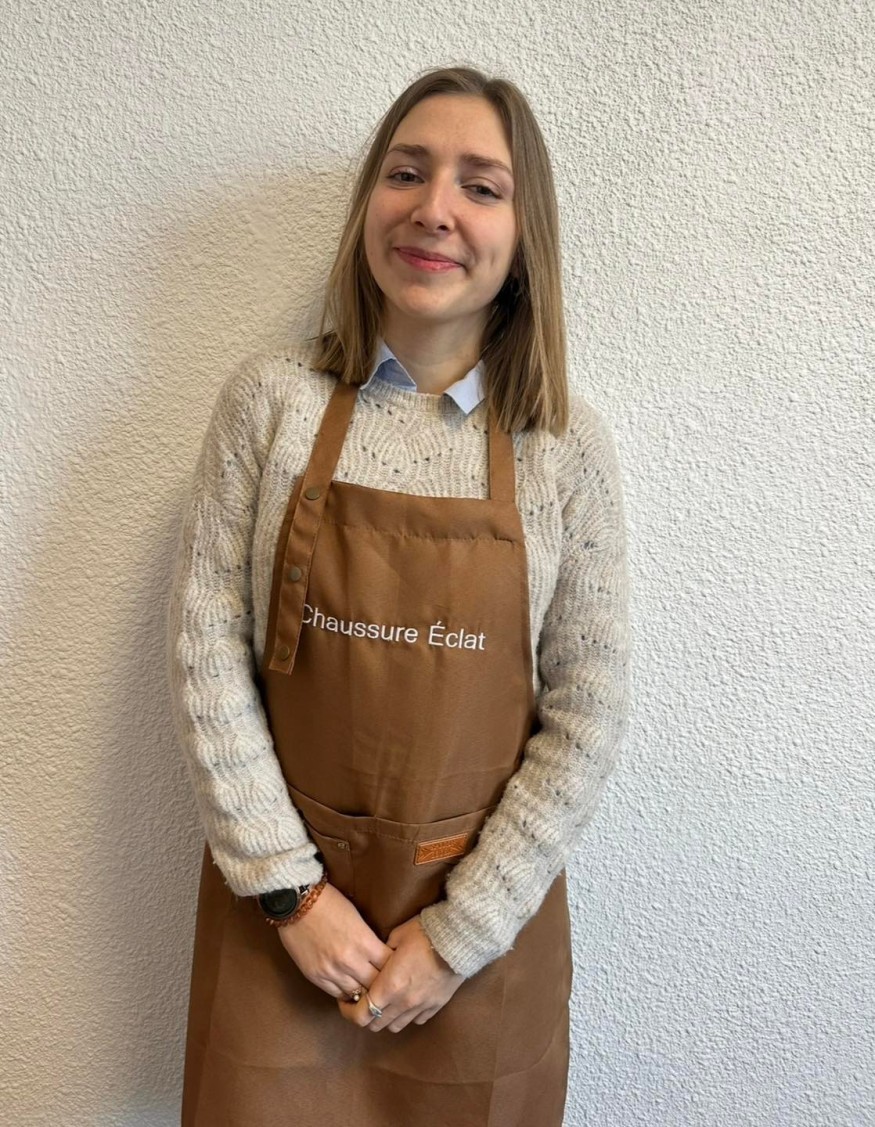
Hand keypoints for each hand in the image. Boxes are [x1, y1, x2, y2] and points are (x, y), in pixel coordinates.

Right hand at [276, 883, 390, 998]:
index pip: (389, 966)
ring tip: (369, 988)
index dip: (395, 968)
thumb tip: (380, 957)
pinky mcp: (316, 977)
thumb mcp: (357, 918)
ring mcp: (331, 971)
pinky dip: (347, 993)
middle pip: (376, 985)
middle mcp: (349, 960)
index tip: (397, 968)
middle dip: (383, 984)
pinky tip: (351, 987)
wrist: (296, 903)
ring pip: (358, 995)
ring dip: (365, 991)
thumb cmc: (330, 903)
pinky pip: (337, 994)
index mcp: (363, 941)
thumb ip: (369, 940)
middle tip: (386, 983)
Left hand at [339, 915, 464, 1032]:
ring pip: (395, 1027)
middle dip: (365, 1016)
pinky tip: (407, 1002)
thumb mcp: (396, 937)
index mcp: (389, 986)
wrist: (458, 939)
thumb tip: (376, 959)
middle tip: (363, 1001)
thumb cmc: (424, 933)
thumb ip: (382, 953)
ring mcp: (420, 1007)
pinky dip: (407, 1016)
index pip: (361, 1015)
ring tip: (385, 1004)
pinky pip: (416, 1020)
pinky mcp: (436, 1006)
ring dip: (386, 1018)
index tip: (346, 1001)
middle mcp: (403, 1003)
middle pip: (376, 1025)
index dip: (349, 1012)